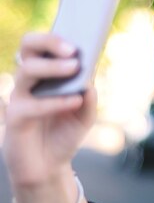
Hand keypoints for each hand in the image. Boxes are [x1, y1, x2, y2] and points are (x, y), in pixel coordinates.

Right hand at [2, 32, 96, 186]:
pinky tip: (74, 101)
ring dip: (52, 67)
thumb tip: (89, 79)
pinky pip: (32, 104)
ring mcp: (20, 97)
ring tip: (75, 68)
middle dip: (49, 42)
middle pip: (28, 47)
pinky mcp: (15, 118)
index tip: (80, 35)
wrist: (49, 166)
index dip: (57, 37)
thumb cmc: (65, 134)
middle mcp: (30, 80)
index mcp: (46, 74)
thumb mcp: (86, 116)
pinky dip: (55, 101)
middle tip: (72, 49)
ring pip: (27, 70)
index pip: (44, 45)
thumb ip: (90, 98)